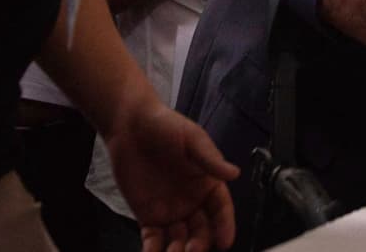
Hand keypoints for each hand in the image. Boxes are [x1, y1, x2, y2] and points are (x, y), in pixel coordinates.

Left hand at [105, 100, 238, 251]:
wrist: (130, 126)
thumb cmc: (166, 126)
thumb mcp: (193, 140)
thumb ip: (211, 160)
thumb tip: (234, 173)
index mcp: (208, 183)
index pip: (221, 209)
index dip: (225, 226)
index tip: (225, 241)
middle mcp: (192, 201)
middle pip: (201, 230)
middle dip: (200, 244)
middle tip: (193, 251)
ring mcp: (170, 210)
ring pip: (179, 239)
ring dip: (178, 251)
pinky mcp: (148, 216)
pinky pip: (153, 239)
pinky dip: (154, 251)